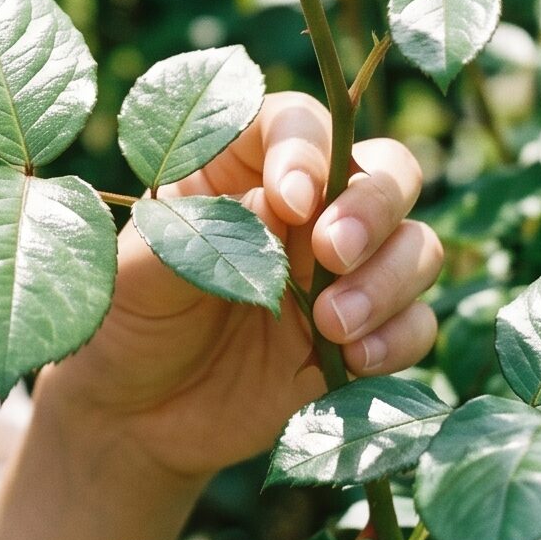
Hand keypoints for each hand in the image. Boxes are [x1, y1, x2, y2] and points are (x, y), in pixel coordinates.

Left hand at [40, 92, 442, 485]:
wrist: (132, 416)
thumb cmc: (123, 320)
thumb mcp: (138, 269)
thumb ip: (203, 234)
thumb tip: (281, 208)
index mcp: (239, 167)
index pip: (301, 123)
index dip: (310, 150)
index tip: (291, 199)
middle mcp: (305, 211)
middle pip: (387, 171)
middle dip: (373, 208)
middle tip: (332, 253)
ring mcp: (341, 274)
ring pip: (416, 245)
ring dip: (388, 280)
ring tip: (330, 323)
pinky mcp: (363, 337)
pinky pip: (418, 323)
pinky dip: (400, 337)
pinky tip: (353, 359)